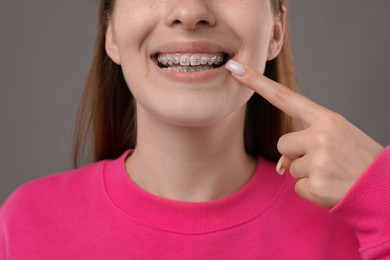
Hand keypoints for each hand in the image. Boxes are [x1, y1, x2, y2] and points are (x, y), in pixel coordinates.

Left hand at [226, 60, 383, 207]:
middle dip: (295, 154)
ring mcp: (319, 161)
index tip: (236, 69)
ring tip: (333, 174)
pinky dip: (311, 192)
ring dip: (306, 174)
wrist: (385, 189)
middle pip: (282, 143)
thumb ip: (308, 140)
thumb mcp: (338, 138)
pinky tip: (331, 188)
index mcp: (327, 119)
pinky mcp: (317, 185)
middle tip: (325, 160)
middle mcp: (321, 136)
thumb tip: (282, 165)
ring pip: (289, 167)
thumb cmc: (359, 160)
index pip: (286, 97)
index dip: (258, 84)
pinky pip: (297, 188)